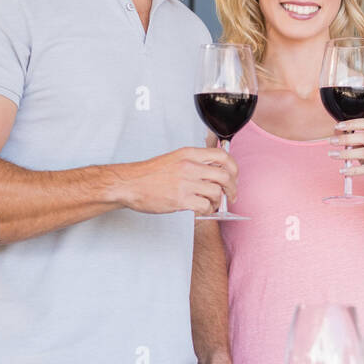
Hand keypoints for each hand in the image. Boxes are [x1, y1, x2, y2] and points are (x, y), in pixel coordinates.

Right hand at [112, 146, 237, 215]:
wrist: (129, 184)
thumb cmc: (149, 174)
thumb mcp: (175, 159)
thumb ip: (195, 162)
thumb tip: (215, 170)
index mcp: (189, 154)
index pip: (222, 156)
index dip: (234, 168)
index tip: (234, 177)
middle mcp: (189, 166)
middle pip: (225, 176)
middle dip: (232, 188)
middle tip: (231, 195)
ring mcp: (185, 183)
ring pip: (217, 192)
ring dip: (218, 201)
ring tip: (212, 204)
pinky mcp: (180, 199)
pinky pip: (205, 206)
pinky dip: (208, 210)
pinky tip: (203, 209)